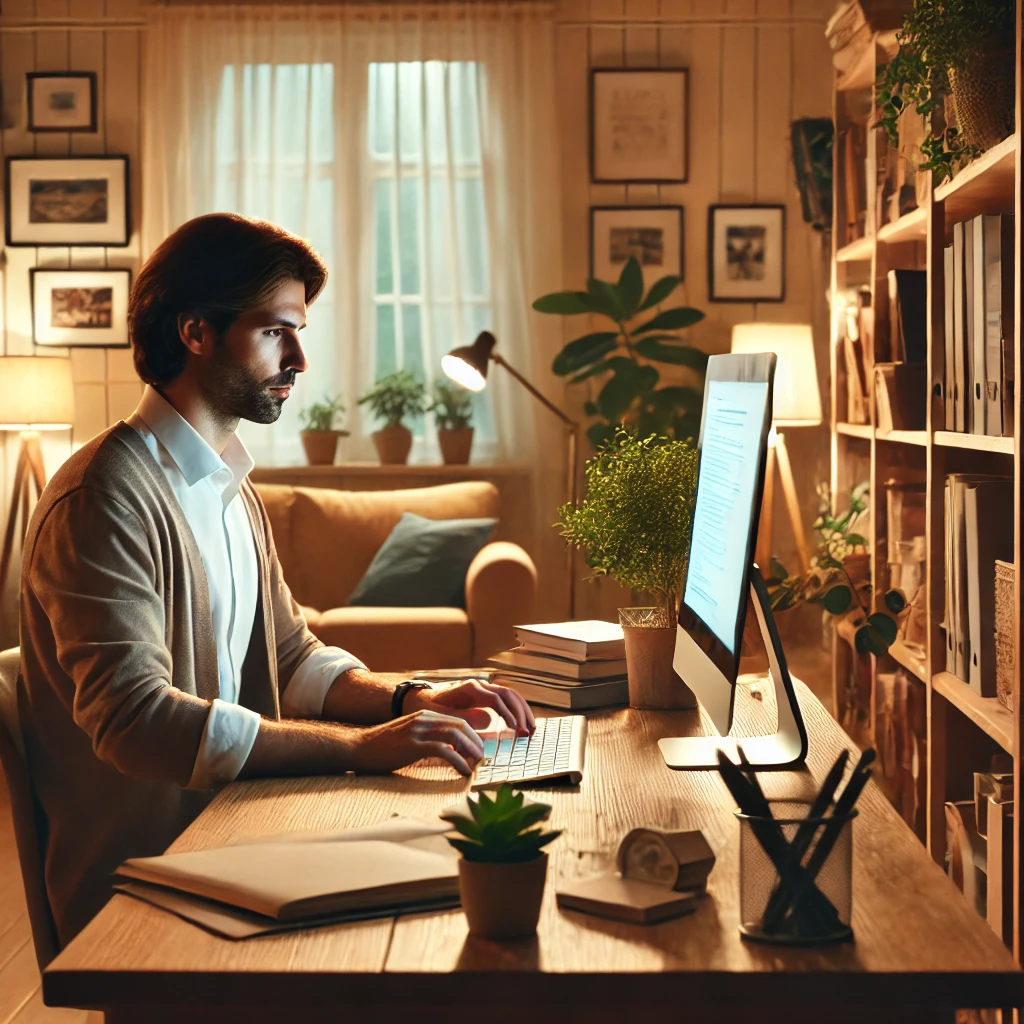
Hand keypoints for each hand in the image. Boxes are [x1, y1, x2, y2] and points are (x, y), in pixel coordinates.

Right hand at [348, 710, 484, 775]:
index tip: (478, 751)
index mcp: (424, 716)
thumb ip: (427, 739)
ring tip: (477, 765)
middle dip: (476, 743)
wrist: (357, 748)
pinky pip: (443, 751)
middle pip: (461, 726)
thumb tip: (448, 752)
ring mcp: (418, 730)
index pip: (458, 721)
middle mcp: (423, 719)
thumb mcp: (408, 737)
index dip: (472, 736)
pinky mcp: (412, 745)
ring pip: (456, 736)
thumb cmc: (382, 748)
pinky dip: (458, 761)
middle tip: (483, 759)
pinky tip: (464, 772)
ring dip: (471, 751)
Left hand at [405, 678, 534, 734]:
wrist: (420, 698)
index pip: (496, 699)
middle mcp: (480, 685)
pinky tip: (521, 723)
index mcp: (470, 688)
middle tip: (529, 731)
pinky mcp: (484, 696)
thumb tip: (488, 720)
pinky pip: (505, 700)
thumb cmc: (429, 707)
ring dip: (522, 710)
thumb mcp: (442, 714)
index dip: (508, 714)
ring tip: (531, 728)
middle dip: (521, 712)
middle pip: (508, 694)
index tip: (517, 729)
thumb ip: (464, 717)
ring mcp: (483, 689)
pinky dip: (516, 710)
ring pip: (510, 695)